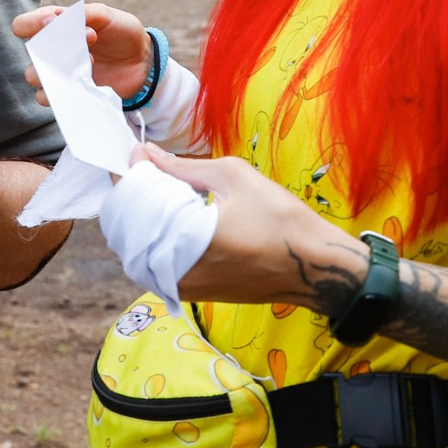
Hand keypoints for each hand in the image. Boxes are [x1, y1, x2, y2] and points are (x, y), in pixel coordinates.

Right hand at [10, 1, 151, 103]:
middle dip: (55, 47)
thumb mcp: (106, 14)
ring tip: (89, 62)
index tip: (53, 23)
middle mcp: (52, 49)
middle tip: (88, 38)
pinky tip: (87, 80)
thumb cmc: (122, 32)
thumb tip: (58, 21)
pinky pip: (51, 98)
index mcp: (55, 25)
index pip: (23, 25)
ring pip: (36, 77)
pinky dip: (65, 89)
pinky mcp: (70, 92)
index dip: (32, 24)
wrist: (143, 61)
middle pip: (31, 53)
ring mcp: (59, 73)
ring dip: (59, 69)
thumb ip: (82, 14)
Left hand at [134, 146, 364, 308]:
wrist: (316, 267)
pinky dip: (160, 237)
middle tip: (150, 170)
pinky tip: (178, 216)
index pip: (135, 205)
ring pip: (143, 248)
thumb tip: (146, 153)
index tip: (137, 154)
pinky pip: (159, 262)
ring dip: (146, 218)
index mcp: (187, 243)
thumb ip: (181, 167)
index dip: (131, 175)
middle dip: (136, 197)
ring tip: (164, 191)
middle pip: (131, 230)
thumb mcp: (233, 177)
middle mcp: (177, 273)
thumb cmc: (281, 219)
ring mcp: (183, 288)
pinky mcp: (193, 294)